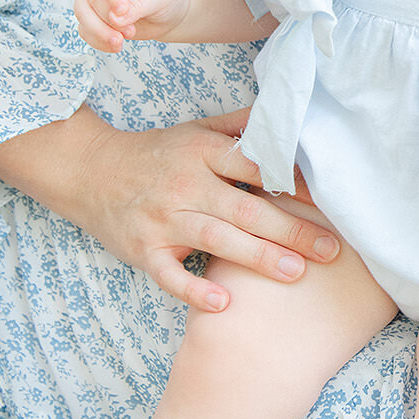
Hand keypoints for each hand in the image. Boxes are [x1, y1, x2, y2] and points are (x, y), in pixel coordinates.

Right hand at [0, 106, 338, 310]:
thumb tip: (287, 114)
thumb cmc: (156, 153)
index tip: (328, 200)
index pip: (255, 167)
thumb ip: (241, 126)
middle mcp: (185, 184)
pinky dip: (195, 290)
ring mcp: (164, 220)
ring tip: (296, 273)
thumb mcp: (196, 130)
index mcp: (202, 153)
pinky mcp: (144, 251)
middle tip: (330, 250)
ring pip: (217, 240)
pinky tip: (224, 303)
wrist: (89, 170)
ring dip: (258, 257)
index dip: (291, 182)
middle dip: (290, 230)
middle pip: (245, 209)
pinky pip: (170, 275)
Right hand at [75, 0, 190, 51]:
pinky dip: (96, 40)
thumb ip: (139, 5)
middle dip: (110, 19)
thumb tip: (115, 19)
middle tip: (131, 31)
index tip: (123, 11)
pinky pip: (85, 28)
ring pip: (83, 12)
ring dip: (98, 31)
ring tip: (119, 43)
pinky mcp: (94, 14)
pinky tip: (114, 45)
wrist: (168, 7)